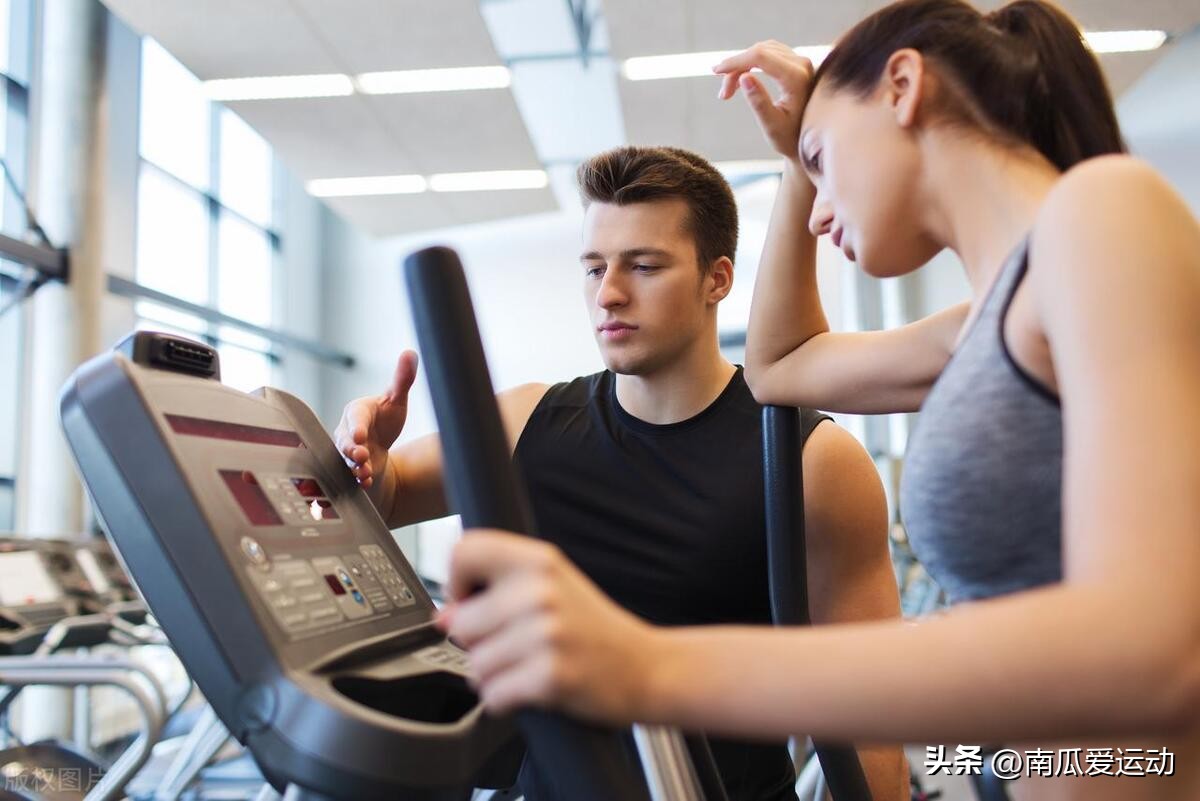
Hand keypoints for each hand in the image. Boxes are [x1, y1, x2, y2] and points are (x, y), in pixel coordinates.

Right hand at [334, 350, 417, 488]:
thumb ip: (402, 379)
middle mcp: (348, 431)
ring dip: (355, 467)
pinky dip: (358, 479)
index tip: (360, 435)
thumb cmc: (386, 418)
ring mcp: (348, 451)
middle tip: (360, 456)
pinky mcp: (352, 468)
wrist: (381, 445)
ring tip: (364, 473)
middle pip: (345, 440)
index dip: (356, 426)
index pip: (355, 417)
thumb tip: (411, 353)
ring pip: (346, 459)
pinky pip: (349, 474)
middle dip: (351, 449)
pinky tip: (366, 482)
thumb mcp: (397, 400)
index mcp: (358, 411)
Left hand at [438, 530, 660, 722]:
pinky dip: (506, 700)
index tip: (472, 600)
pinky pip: (493, 695)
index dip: (457, 581)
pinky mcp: (550, 676)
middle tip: (516, 645)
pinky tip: (533, 687)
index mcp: (539, 560)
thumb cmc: (594, 629)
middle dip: (478, 644)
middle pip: (460, 623)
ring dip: (494, 675)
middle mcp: (541, 591)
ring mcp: (546, 634)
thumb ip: (497, 589)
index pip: (465, 550)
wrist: (647, 667)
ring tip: (529, 666)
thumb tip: (444, 615)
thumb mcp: (551, 588)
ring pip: (474, 664)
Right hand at [713, 41, 815, 160]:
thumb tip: (743, 77)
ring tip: (729, 90)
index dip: (735, 61)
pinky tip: (742, 79)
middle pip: (759, 52)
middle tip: (723, 94)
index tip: (715, 71)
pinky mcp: (797, 64)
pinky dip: (752, 63)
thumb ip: (759, 101)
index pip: (760, 56)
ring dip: (742, 66)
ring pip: (763, 51)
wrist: (810, 142)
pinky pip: (769, 54)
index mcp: (796, 78)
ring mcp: (801, 62)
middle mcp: (802, 64)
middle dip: (736, 68)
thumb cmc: (790, 139)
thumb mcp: (772, 125)